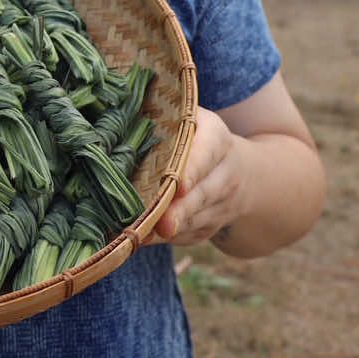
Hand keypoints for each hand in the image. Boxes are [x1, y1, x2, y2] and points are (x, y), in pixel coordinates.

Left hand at [152, 107, 246, 246]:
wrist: (239, 169)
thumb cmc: (194, 136)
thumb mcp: (186, 118)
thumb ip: (160, 118)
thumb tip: (120, 120)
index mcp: (216, 137)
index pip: (207, 153)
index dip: (192, 170)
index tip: (178, 186)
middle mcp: (225, 172)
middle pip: (203, 193)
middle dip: (181, 210)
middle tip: (161, 223)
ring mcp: (223, 203)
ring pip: (198, 219)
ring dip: (172, 229)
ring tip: (144, 235)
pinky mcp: (213, 226)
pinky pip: (192, 235)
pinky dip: (169, 239)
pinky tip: (146, 239)